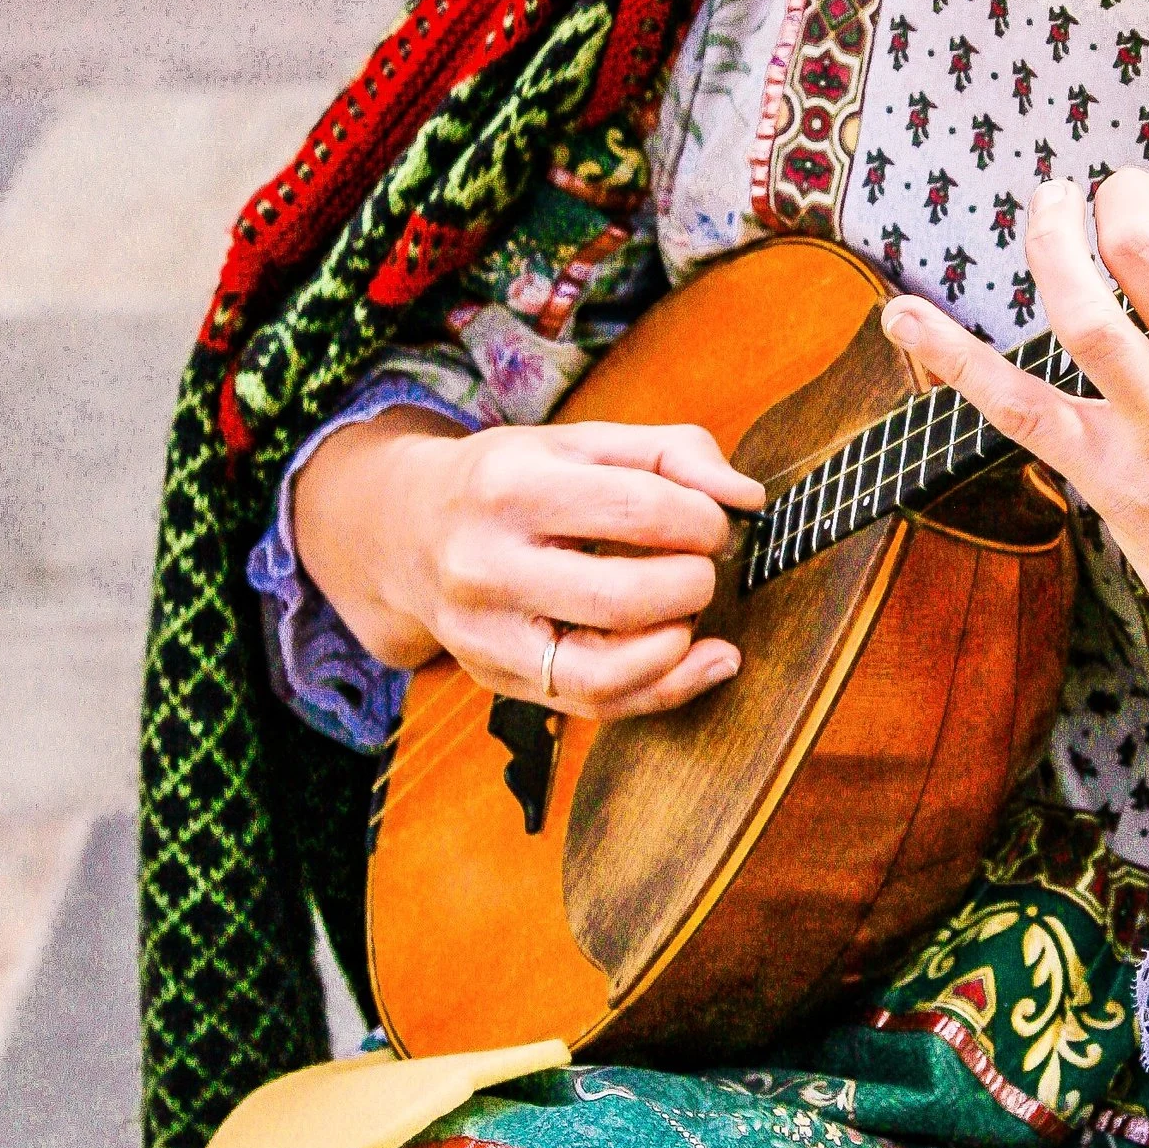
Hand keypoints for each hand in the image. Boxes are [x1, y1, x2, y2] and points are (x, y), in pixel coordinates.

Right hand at [291, 407, 761, 721]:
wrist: (402, 532)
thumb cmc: (509, 482)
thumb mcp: (578, 442)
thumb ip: (671, 451)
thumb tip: (746, 496)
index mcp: (511, 486)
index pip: (638, 510)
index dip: (702, 520)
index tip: (712, 522)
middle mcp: (485, 564)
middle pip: (623, 598)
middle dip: (692, 584)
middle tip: (702, 569)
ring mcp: (484, 632)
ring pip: (603, 672)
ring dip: (677, 647)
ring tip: (693, 615)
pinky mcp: (494, 678)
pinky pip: (592, 706)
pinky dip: (662, 690)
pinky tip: (700, 660)